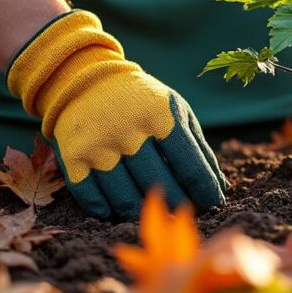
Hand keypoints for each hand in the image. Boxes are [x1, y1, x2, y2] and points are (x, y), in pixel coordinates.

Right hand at [7, 11, 226, 218]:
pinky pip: (93, 199)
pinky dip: (109, 211)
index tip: (213, 203)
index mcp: (159, 114)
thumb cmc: (141, 101)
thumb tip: (219, 188)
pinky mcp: (72, 156)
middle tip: (184, 212)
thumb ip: (198, 147)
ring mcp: (97, 144)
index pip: (189, 165)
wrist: (84, 79)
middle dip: (177, 204)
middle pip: (159, 185)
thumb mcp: (174, 110)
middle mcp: (127, 129)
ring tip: (155, 212)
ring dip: (144, 212)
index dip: (204, 191)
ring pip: (126, 198)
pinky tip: (120, 211)